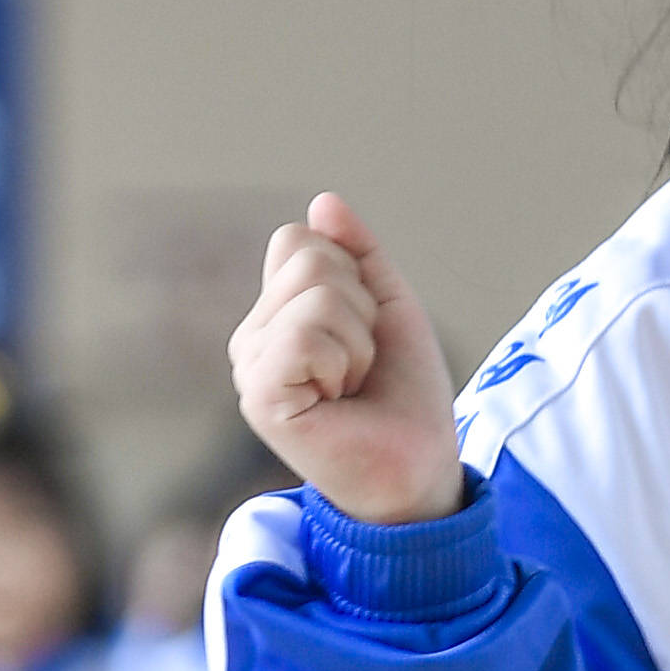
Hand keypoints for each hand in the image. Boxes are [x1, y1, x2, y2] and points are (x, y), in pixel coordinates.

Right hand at [229, 193, 464, 526]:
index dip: (354, 278)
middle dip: (360, 308)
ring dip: (358, 340)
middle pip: (308, 259)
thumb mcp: (390, 308)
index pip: (300, 240)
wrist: (419, 467)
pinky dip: (344, 362)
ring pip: (314, 293)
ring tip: (353, 385)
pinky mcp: (259, 395)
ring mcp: (250, 366)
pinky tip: (338, 400)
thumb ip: (358, 254)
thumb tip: (323, 202)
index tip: (365, 334)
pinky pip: (306, 334)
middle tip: (362, 367)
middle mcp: (253, 337)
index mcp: (276, 314)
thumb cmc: (404, 398)